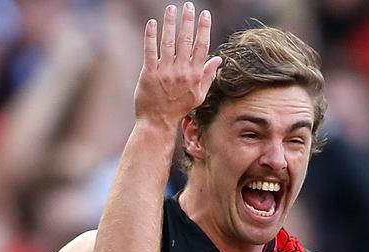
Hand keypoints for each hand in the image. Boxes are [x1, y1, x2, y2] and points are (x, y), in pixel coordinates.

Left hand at [134, 3, 221, 127]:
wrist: (158, 122)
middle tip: (188, 5)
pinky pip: (150, 51)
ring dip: (170, 23)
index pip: (202, 47)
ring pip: (168, 42)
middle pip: (186, 40)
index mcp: (195, 75)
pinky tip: (153, 23)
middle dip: (188, 20)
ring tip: (171, 8)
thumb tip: (218, 60)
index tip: (205, 14)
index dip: (204, 29)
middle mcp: (181, 72)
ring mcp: (165, 72)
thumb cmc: (179, 108)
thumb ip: (208, 76)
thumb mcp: (199, 95)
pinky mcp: (149, 73)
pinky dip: (151, 36)